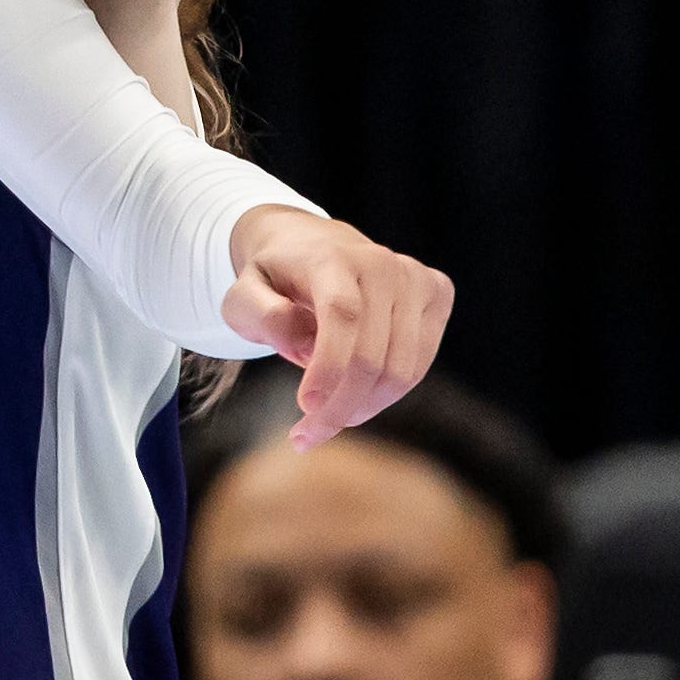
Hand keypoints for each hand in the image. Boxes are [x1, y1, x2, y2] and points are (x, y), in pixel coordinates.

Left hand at [222, 206, 451, 444]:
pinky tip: (354, 397)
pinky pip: (419, 363)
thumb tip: (304, 347)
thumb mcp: (242, 296)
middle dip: (339, 405)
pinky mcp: (436, 291)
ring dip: (363, 408)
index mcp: (332, 256)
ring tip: (325, 422)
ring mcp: (415, 276)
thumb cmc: (273, 280)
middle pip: (372, 354)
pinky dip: (387, 393)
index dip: (328, 366)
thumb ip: (260, 316)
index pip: (341, 315)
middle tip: (306, 434)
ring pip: (401, 368)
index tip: (305, 408)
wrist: (310, 245)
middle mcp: (382, 263)